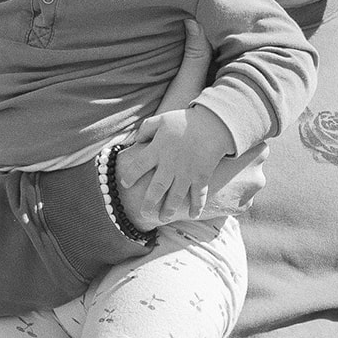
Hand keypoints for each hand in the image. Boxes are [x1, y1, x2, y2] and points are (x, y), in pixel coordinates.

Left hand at [116, 109, 245, 225]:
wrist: (213, 124)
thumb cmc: (185, 121)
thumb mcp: (162, 119)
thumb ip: (146, 129)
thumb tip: (136, 141)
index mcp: (158, 150)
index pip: (138, 166)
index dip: (130, 176)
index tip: (125, 184)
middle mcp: (170, 164)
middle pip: (156, 188)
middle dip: (149, 202)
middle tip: (143, 213)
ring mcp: (187, 173)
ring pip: (175, 196)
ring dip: (169, 209)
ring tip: (164, 218)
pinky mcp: (201, 176)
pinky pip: (198, 195)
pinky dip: (197, 206)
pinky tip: (193, 215)